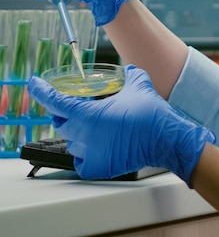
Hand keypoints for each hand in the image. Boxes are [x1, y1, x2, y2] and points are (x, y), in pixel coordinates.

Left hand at [28, 66, 214, 184]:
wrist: (165, 139)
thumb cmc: (150, 114)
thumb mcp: (138, 84)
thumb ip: (129, 74)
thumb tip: (128, 69)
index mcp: (88, 115)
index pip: (56, 102)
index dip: (42, 91)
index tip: (35, 84)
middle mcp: (85, 135)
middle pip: (62, 122)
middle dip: (64, 112)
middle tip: (73, 105)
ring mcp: (91, 153)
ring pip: (71, 141)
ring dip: (75, 131)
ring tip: (88, 124)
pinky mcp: (99, 167)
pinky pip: (81, 160)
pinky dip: (83, 153)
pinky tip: (92, 145)